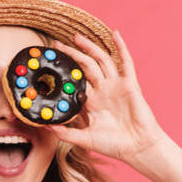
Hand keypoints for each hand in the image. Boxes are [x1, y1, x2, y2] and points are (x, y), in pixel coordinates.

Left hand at [44, 30, 167, 167]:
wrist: (137, 148)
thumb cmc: (113, 145)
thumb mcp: (84, 139)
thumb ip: (65, 133)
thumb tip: (45, 126)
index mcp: (91, 102)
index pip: (75, 81)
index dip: (64, 72)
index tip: (50, 63)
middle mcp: (103, 91)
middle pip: (85, 66)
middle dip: (72, 55)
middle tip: (57, 45)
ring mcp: (116, 86)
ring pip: (101, 61)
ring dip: (90, 47)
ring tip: (76, 37)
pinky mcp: (130, 85)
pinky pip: (126, 62)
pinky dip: (121, 47)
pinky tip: (115, 33)